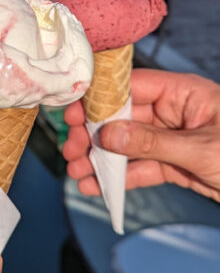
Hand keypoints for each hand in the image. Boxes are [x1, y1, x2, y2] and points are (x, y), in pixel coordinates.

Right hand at [63, 70, 219, 202]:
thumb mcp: (201, 149)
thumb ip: (153, 143)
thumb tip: (110, 136)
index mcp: (184, 93)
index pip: (133, 86)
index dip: (100, 98)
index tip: (74, 111)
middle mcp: (175, 112)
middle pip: (124, 118)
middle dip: (94, 134)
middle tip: (71, 148)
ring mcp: (174, 138)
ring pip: (128, 146)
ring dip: (101, 159)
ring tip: (77, 172)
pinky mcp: (176, 164)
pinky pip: (142, 168)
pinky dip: (120, 178)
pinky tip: (98, 186)